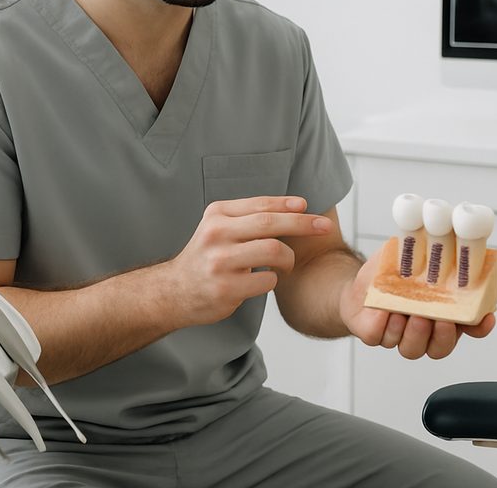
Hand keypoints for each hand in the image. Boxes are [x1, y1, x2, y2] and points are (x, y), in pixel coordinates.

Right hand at [166, 196, 330, 327]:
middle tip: (324, 226)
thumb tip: (296, 208)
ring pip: (274, 251)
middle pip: (271, 224)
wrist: (172, 292)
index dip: (287, 204)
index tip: (307, 205)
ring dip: (288, 259)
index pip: (260, 205)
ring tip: (286, 264)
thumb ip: (248, 218)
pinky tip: (263, 281)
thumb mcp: (218, 228)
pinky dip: (273, 280)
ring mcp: (220, 262)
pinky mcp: (226, 288)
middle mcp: (216, 234)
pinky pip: (267, 280)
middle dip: (303, 224)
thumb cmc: (206, 258)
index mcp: (217, 215)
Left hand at [339, 249, 496, 359]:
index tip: (485, 318)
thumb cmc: (394, 272)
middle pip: (441, 347)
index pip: (470, 327)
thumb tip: (454, 226)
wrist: (360, 283)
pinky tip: (384, 311)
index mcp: (443, 313)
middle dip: (442, 336)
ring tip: (407, 313)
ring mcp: (400, 336)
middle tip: (438, 318)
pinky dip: (383, 326)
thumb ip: (435, 247)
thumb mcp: (416, 253)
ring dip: (412, 333)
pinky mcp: (375, 335)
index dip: (480, 326)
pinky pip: (380, 338)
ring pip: (412, 349)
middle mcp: (426, 330)